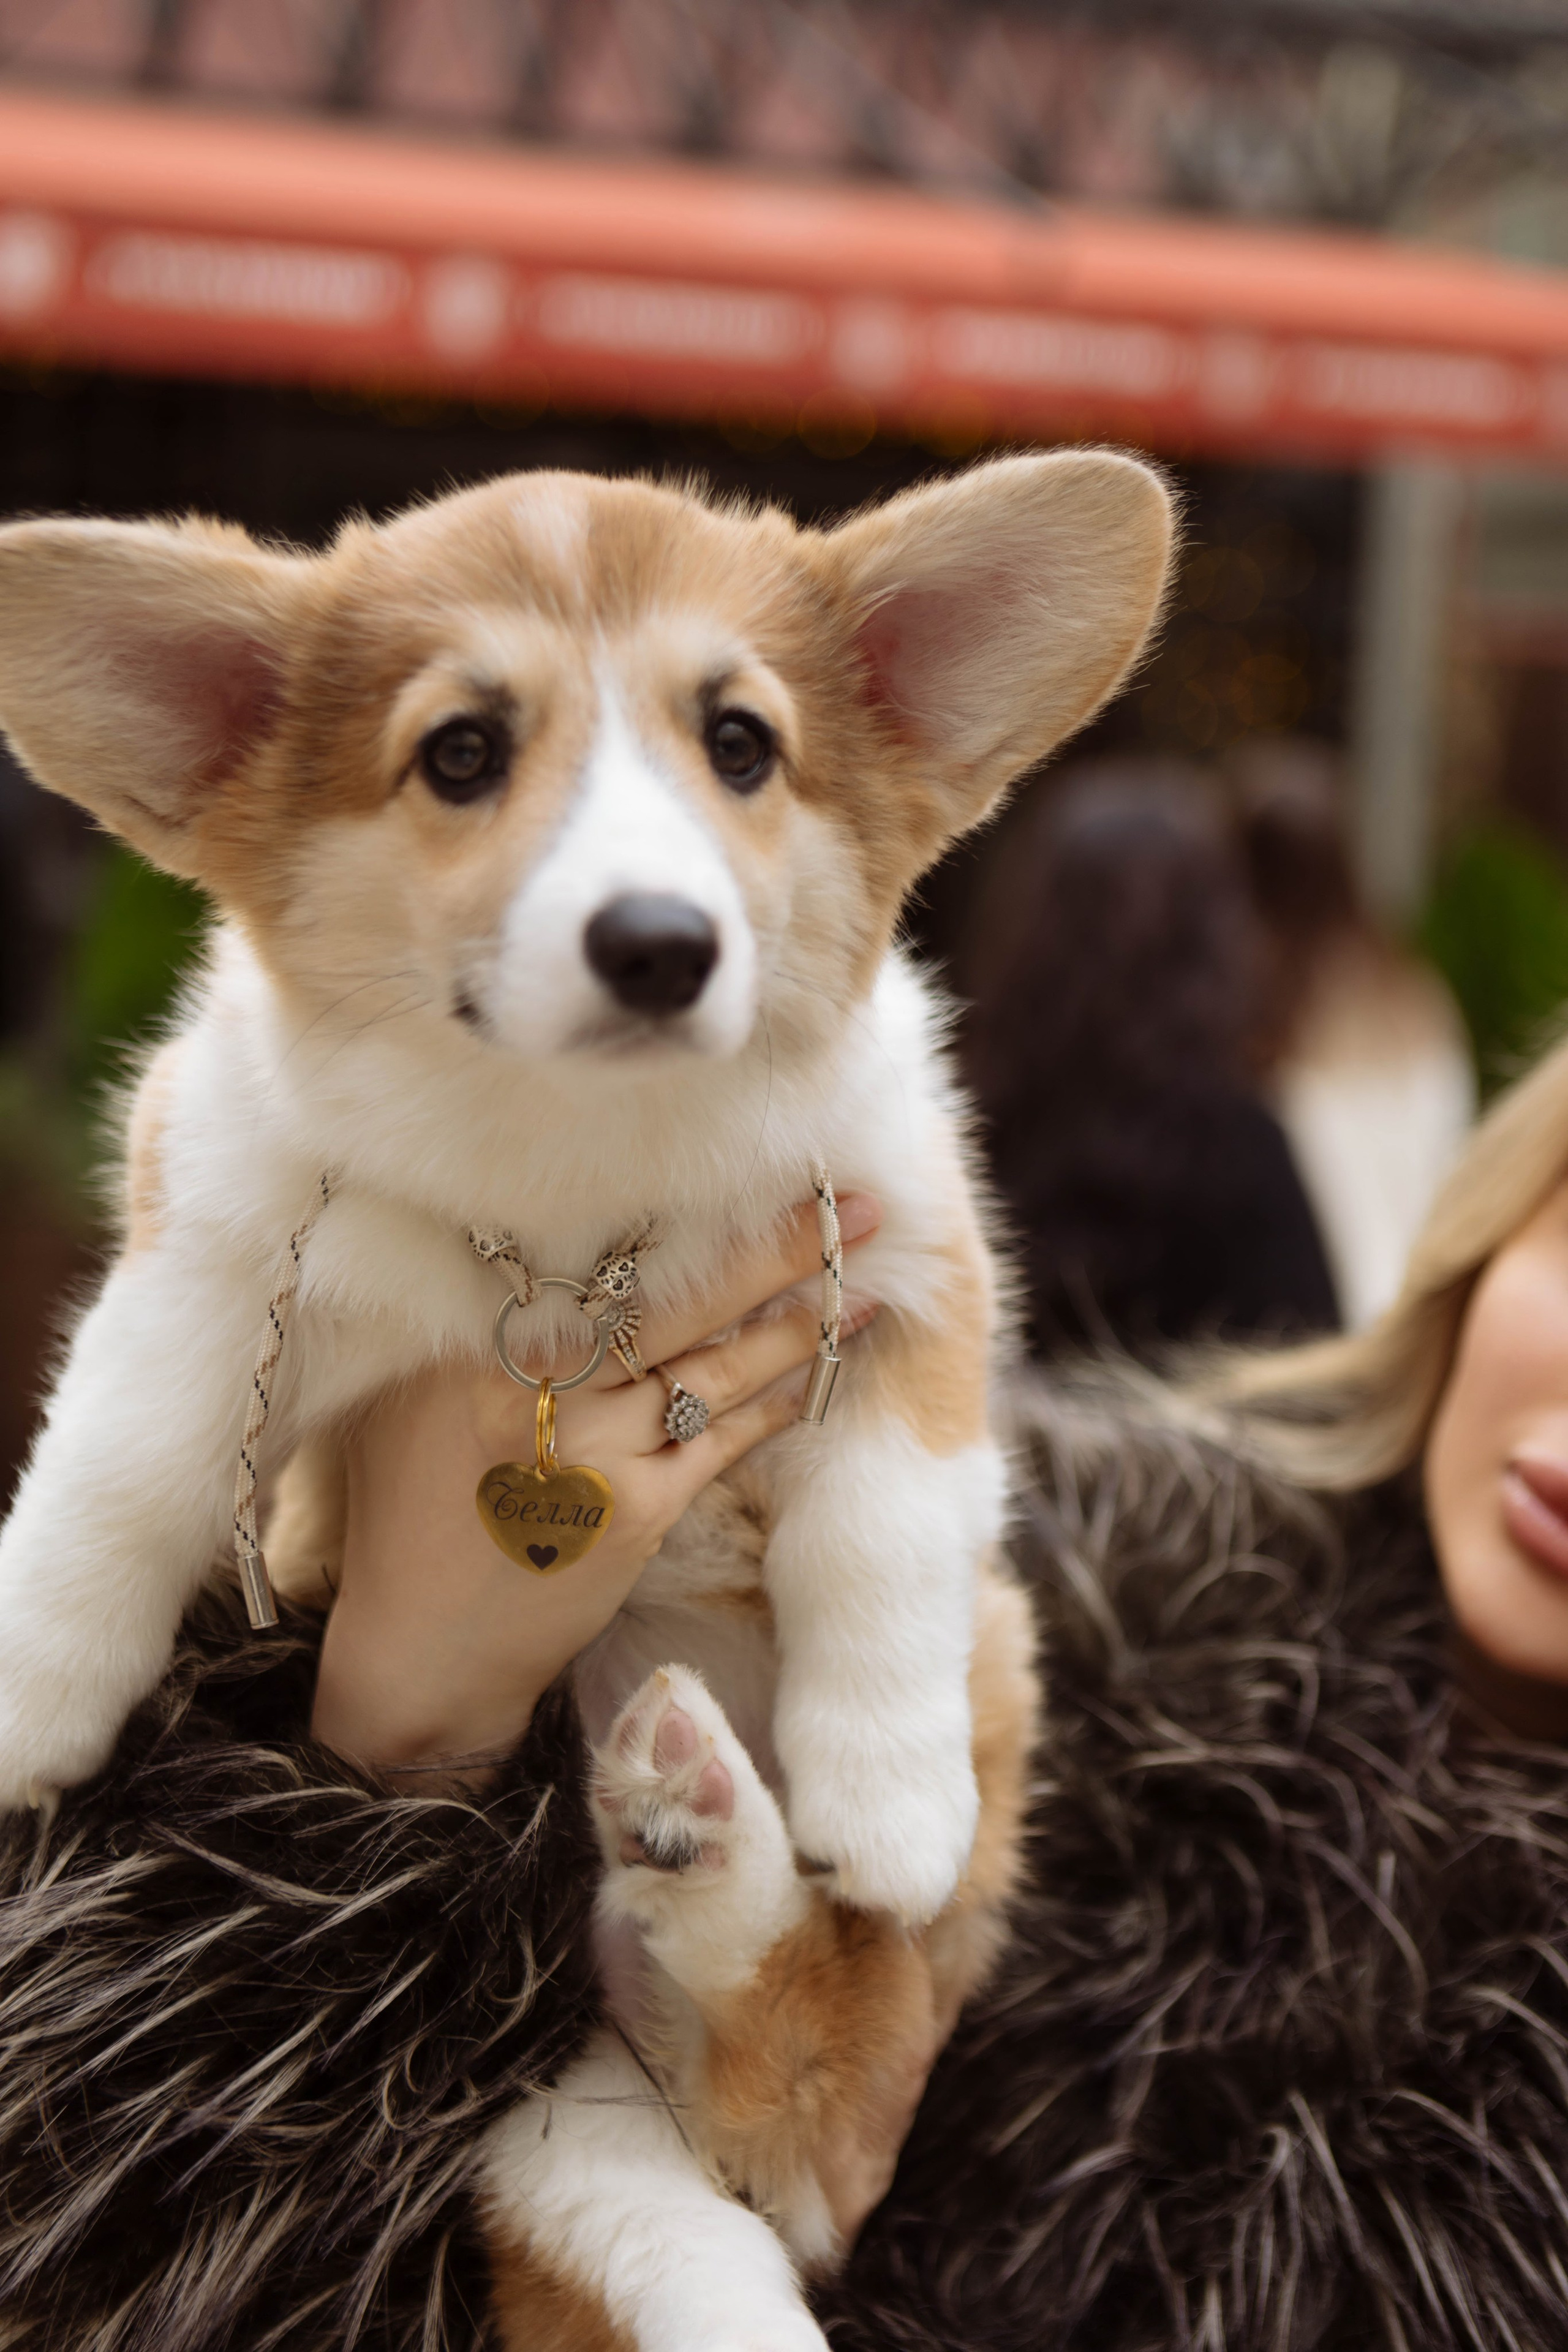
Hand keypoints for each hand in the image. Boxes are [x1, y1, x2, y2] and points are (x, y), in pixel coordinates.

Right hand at [310, 1195, 880, 1772]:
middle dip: (769, 1249)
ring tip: (861, 1282)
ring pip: (712, 1369)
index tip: (742, 1168)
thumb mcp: (402, 1402)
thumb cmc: (403, 1514)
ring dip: (796, 1324)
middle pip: (669, 1301)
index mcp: (474, 1345)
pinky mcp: (636, 1515)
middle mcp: (535, 1388)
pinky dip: (773, 1404)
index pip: (589, 1260)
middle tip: (854, 1205)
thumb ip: (458, 1323)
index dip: (674, 1215)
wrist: (418, 1650)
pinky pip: (721, 1443)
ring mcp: (593, 1453)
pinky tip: (820, 1371)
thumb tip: (519, 1240)